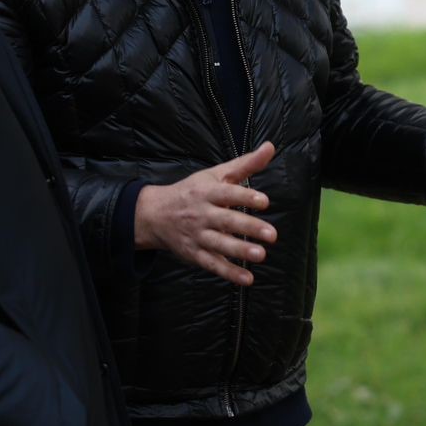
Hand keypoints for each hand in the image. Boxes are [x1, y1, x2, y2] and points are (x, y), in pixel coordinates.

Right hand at [134, 143, 277, 284]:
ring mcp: (197, 236)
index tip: (265, 201)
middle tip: (272, 235)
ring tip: (260, 255)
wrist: (154, 214)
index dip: (246, 196)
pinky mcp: (194, 254)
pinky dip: (229, 272)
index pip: (227, 193)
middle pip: (226, 221)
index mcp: (207, 192)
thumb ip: (245, 164)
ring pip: (219, 244)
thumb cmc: (192, 191)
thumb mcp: (216, 175)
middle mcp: (202, 214)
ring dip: (240, 251)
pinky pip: (212, 264)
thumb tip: (270, 147)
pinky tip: (247, 279)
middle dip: (249, 228)